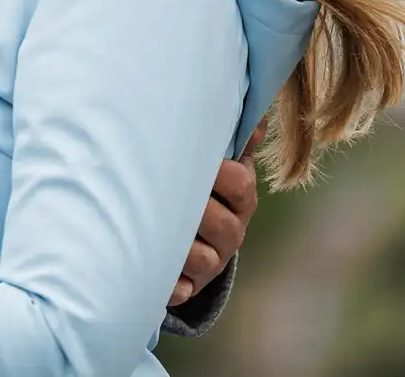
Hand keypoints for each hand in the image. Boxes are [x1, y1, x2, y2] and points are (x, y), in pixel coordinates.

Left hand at [172, 117, 264, 306]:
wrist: (185, 230)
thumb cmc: (198, 181)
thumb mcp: (216, 156)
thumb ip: (232, 134)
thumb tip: (254, 115)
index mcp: (240, 197)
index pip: (239, 183)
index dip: (218, 172)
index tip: (196, 160)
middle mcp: (231, 231)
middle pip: (223, 224)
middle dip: (195, 209)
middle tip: (164, 193)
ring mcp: (212, 261)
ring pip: (202, 259)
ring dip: (176, 245)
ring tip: (150, 227)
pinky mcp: (189, 285)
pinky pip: (181, 289)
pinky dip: (168, 283)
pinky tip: (153, 272)